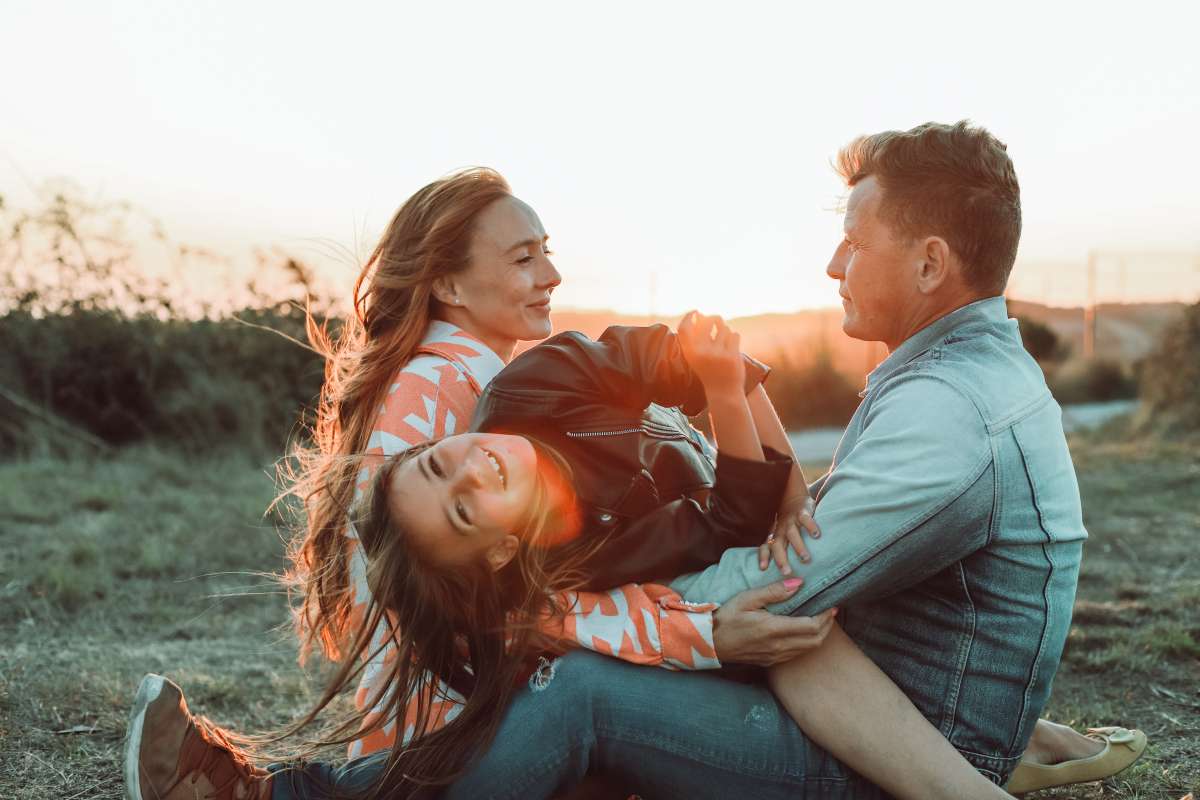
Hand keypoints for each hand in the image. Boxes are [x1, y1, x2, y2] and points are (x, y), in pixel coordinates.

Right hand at [677, 311, 744, 396]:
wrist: (723, 392)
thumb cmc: (708, 371)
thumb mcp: (696, 356)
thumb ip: (696, 338)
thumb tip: (700, 314)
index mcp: (690, 353)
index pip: (684, 328)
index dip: (688, 316)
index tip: (695, 312)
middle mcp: (701, 352)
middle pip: (707, 321)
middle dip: (713, 318)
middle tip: (715, 321)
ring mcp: (717, 354)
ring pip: (723, 328)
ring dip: (725, 331)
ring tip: (725, 340)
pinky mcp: (732, 355)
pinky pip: (734, 335)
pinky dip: (734, 339)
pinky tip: (732, 347)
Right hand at [712, 580, 837, 665]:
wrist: (710, 643)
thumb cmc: (726, 617)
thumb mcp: (747, 599)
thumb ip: (774, 591)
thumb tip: (798, 583)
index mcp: (773, 629)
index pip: (811, 626)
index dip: (826, 616)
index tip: (831, 605)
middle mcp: (777, 646)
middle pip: (816, 640)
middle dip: (827, 626)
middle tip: (830, 611)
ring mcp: (775, 656)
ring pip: (808, 649)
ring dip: (820, 635)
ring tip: (822, 619)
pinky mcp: (771, 661)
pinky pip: (797, 654)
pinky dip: (807, 642)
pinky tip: (804, 631)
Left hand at [759, 495, 820, 574]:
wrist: (793, 495)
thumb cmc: (787, 522)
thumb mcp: (780, 533)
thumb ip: (780, 550)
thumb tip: (782, 573)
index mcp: (774, 535)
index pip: (766, 546)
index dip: (763, 556)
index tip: (762, 569)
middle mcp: (781, 529)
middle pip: (778, 545)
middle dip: (781, 559)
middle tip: (786, 572)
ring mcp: (791, 520)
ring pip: (792, 534)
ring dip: (798, 547)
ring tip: (805, 559)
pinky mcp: (802, 512)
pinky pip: (805, 519)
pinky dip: (810, 526)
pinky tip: (816, 535)